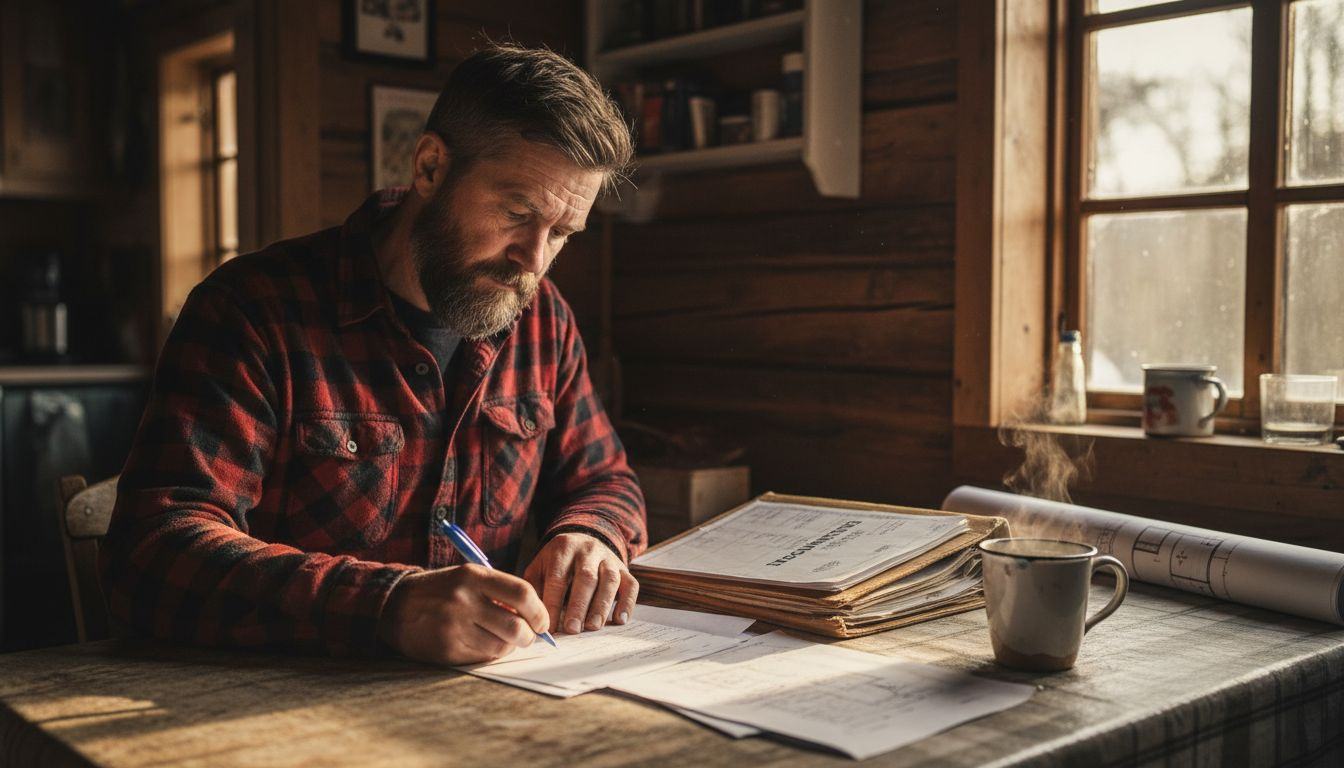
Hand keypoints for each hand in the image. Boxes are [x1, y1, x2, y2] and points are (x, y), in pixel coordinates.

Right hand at [377, 565, 549, 664]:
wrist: (395, 606)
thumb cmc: (442, 591)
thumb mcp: (467, 578)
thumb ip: (499, 592)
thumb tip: (533, 618)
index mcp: (473, 576)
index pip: (522, 593)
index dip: (539, 611)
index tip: (542, 622)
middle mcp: (464, 600)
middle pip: (516, 627)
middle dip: (529, 636)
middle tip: (527, 637)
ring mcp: (454, 627)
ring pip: (501, 647)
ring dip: (507, 646)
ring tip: (499, 638)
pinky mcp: (446, 650)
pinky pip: (482, 658)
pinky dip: (488, 654)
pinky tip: (479, 643)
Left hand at [524, 532, 638, 634]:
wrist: (583, 541)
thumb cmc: (557, 563)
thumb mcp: (540, 568)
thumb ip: (534, 590)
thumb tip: (530, 621)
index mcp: (562, 549)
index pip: (558, 578)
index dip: (553, 604)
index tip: (549, 628)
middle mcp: (588, 550)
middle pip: (586, 577)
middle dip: (579, 605)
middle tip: (572, 629)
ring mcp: (608, 558)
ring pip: (609, 580)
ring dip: (601, 605)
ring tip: (593, 627)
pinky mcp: (624, 569)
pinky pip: (630, 584)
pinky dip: (627, 603)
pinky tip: (620, 620)